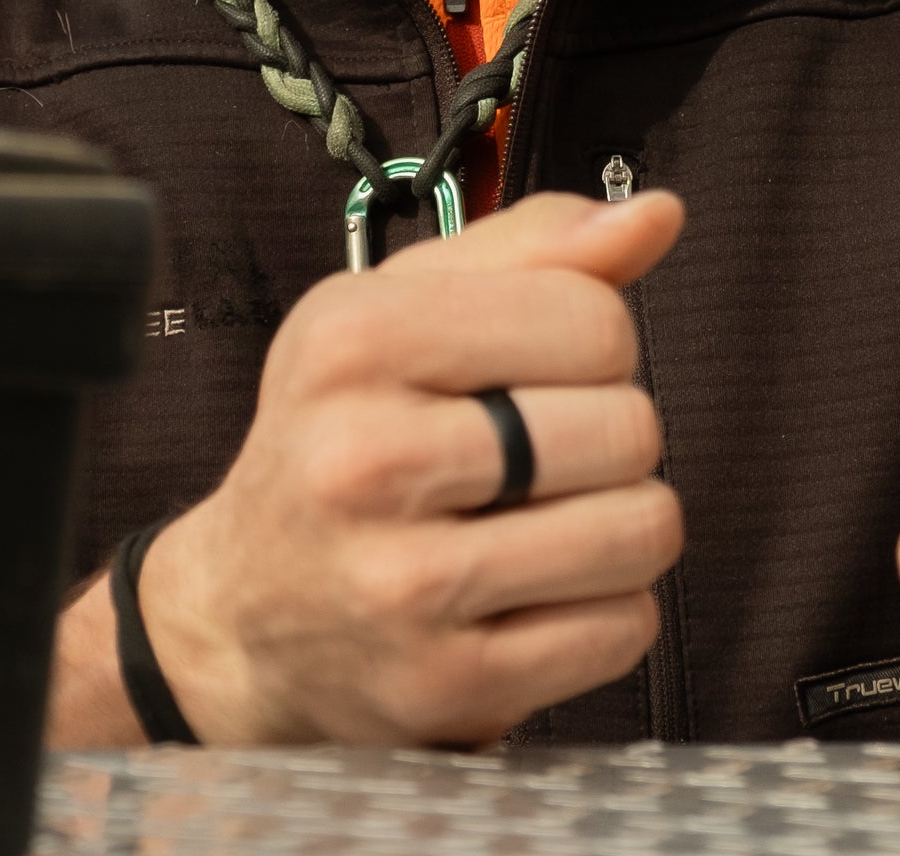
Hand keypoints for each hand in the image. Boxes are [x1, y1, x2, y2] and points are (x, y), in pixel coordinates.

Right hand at [141, 188, 687, 744]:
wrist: (242, 613)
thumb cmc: (339, 437)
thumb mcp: (397, 310)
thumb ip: (535, 250)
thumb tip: (658, 215)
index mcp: (352, 339)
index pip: (593, 319)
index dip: (594, 344)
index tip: (538, 373)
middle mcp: (363, 459)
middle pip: (628, 426)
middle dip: (609, 437)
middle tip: (540, 457)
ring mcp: (403, 585)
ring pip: (641, 530)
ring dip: (621, 525)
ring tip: (549, 522)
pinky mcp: (446, 685)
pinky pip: (621, 629)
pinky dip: (605, 610)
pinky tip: (536, 593)